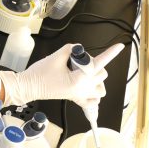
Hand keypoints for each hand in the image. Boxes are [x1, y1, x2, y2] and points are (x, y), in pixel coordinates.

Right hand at [0, 43, 124, 106]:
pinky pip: (92, 100)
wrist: (28, 87)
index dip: (110, 53)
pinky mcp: (75, 98)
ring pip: (101, 88)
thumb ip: (71, 49)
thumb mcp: (55, 56)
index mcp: (79, 79)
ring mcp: (80, 95)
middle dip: (93, 64)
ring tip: (84, 73)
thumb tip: (79, 49)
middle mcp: (82, 89)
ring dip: (96, 79)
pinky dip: (93, 95)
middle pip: (101, 73)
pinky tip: (87, 88)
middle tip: (77, 60)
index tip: (119, 47)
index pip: (98, 63)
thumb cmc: (39, 74)